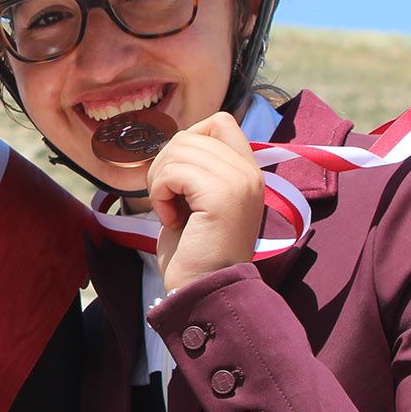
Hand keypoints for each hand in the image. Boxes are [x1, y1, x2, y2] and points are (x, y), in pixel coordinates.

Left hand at [146, 111, 265, 292]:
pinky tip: (172, 219)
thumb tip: (176, 141)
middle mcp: (249, 172)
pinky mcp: (222, 195)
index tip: (180, 176)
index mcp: (248, 171)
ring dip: (161, 180)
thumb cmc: (194, 250)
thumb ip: (198, 167)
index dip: (189, 139)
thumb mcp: (199, 199)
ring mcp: (239, 182)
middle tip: (168, 199)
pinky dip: (161, 194)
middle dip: (165, 164)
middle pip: (191, 134)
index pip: (220, 121)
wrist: (204, 290)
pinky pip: (174, 172)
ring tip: (171, 211)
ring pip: (179, 149)